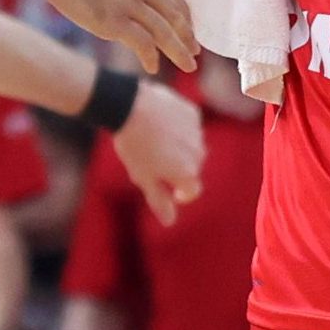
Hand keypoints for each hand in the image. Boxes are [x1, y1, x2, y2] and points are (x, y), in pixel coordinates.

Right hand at [37, 0, 198, 73]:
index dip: (180, 8)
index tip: (186, 20)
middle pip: (174, 12)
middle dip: (187, 32)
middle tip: (195, 49)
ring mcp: (130, 1)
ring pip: (165, 31)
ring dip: (179, 50)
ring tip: (188, 65)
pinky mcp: (114, 20)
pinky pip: (143, 44)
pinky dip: (151, 57)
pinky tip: (152, 66)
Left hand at [111, 78, 206, 226]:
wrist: (131, 106)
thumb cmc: (135, 146)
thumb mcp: (143, 178)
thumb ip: (159, 201)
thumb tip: (169, 222)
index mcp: (187, 173)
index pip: (191, 191)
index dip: (180, 193)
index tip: (168, 190)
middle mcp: (198, 153)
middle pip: (192, 167)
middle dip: (177, 168)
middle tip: (153, 160)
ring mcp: (197, 132)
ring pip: (191, 146)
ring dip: (179, 147)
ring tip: (154, 139)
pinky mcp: (192, 112)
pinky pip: (189, 126)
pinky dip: (178, 127)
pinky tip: (159, 123)